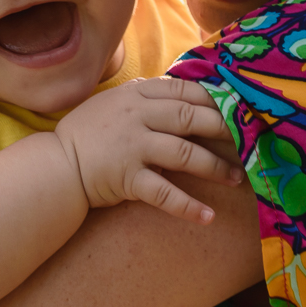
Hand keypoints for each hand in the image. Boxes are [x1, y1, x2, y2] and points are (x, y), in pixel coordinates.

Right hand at [53, 76, 241, 223]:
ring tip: (237, 178)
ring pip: (185, 154)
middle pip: (190, 118)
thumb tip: (187, 93)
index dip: (214, 99)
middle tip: (248, 140)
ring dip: (215, 167)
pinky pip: (164, 194)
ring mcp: (132, 148)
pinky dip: (188, 206)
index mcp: (135, 96)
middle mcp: (136, 117)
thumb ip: (147, 97)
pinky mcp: (127, 179)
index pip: (183, 90)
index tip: (237, 108)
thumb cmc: (89, 134)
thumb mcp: (115, 103)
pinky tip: (208, 216)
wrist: (57, 165)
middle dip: (224, 129)